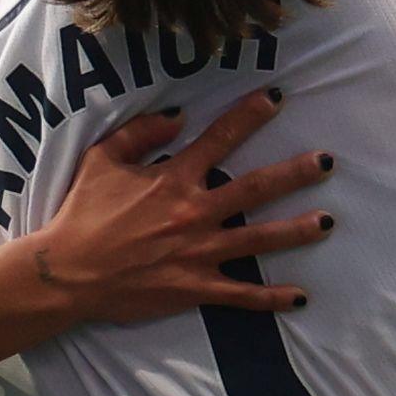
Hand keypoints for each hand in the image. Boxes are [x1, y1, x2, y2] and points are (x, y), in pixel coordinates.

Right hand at [28, 89, 335, 327]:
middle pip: (255, 188)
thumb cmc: (82, 214)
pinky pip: (242, 295)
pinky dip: (272, 298)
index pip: (220, 139)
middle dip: (295, 173)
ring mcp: (199, 253)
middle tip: (327, 162)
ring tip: (328, 221)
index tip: (278, 98)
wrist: (67, 273)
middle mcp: (195, 213)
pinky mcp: (196, 288)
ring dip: (296, 230)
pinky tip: (301, 298)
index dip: (250, 115)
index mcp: (174, 179)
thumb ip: (140, 133)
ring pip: (259, 239)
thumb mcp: (102, 160)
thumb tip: (179, 116)